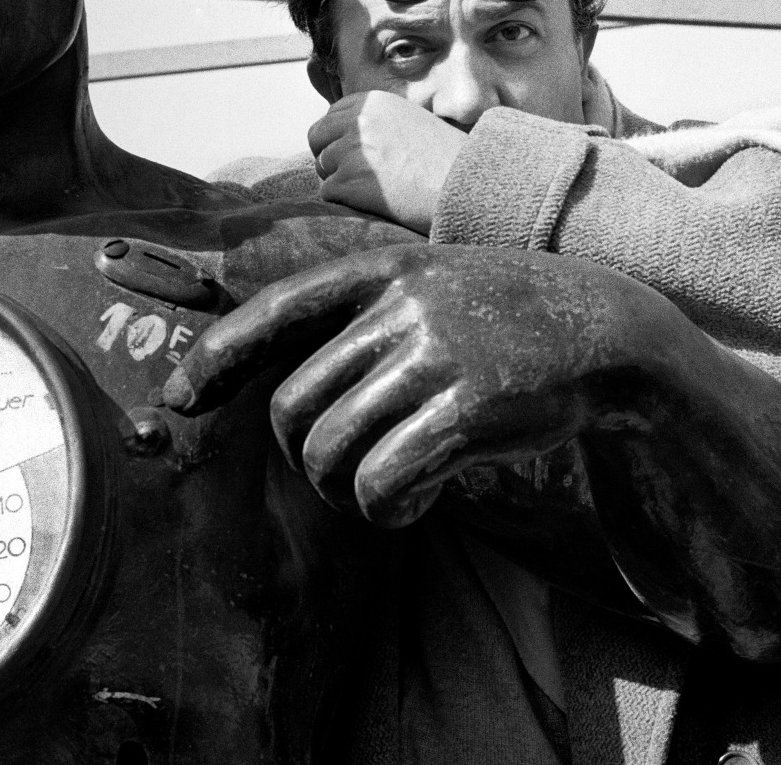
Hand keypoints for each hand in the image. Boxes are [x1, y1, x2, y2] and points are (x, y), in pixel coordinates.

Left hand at [162, 244, 646, 527]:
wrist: (604, 328)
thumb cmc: (498, 318)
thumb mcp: (426, 288)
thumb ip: (357, 322)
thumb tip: (277, 388)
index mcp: (381, 270)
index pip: (274, 312)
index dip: (216, 358)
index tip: (176, 399)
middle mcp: (400, 304)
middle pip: (293, 407)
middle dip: (301, 460)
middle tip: (337, 475)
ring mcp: (436, 353)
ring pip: (331, 451)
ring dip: (343, 493)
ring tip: (380, 493)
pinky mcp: (470, 408)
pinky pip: (384, 481)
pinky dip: (383, 509)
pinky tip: (411, 507)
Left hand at [308, 91, 466, 234]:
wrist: (469, 185)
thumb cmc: (445, 160)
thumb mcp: (409, 122)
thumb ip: (376, 123)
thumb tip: (339, 136)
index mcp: (373, 102)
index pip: (330, 116)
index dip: (336, 138)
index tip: (353, 154)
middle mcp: (359, 120)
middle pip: (317, 138)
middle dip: (328, 157)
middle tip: (353, 175)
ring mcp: (352, 150)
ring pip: (322, 167)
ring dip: (340, 181)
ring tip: (376, 189)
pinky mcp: (350, 181)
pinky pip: (328, 192)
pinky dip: (345, 201)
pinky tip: (374, 202)